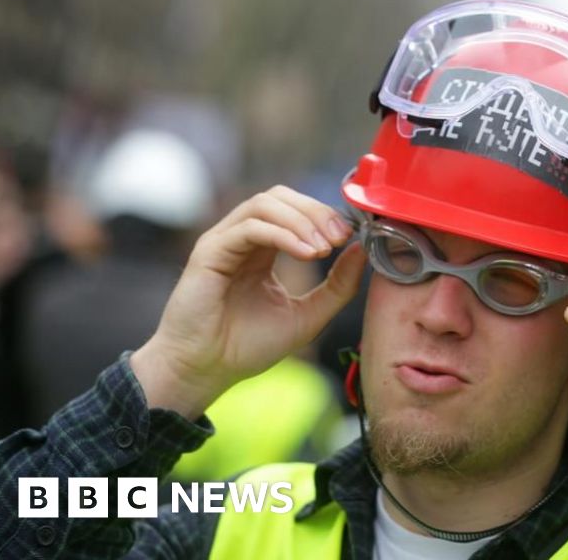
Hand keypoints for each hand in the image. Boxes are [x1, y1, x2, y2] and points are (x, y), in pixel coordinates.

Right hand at [131, 186, 366, 418]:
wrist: (204, 371)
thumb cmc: (247, 347)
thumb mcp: (309, 315)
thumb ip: (338, 285)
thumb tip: (363, 250)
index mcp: (263, 249)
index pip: (295, 209)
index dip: (325, 215)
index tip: (350, 236)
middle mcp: (241, 239)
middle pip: (281, 197)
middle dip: (316, 211)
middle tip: (340, 237)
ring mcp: (223, 241)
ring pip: (264, 204)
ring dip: (302, 220)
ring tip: (323, 249)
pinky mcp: (210, 252)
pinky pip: (250, 227)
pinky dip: (283, 234)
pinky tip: (306, 254)